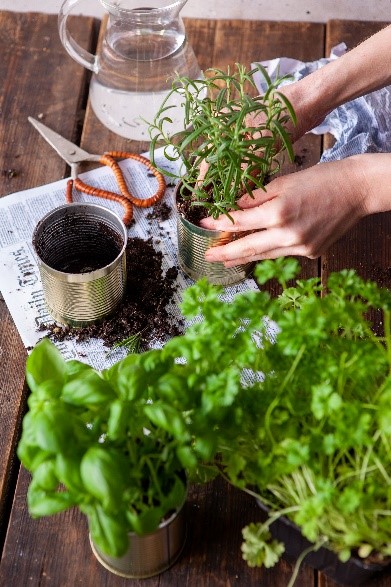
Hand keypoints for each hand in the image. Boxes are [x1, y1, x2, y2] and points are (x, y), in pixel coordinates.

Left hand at [200, 156, 371, 265]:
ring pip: (264, 254)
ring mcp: (300, 247)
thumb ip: (256, 196)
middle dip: (225, 253)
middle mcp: (288, 235)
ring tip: (225, 259)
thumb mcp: (285, 181)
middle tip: (207, 256)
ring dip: (243, 257)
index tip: (203, 225)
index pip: (239, 222)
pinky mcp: (310, 252)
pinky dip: (267, 251)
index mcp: (279, 213)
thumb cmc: (322, 179)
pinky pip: (282, 253)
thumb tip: (232, 206)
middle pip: (248, 247)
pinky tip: (255, 251)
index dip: (219, 225)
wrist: (357, 190)